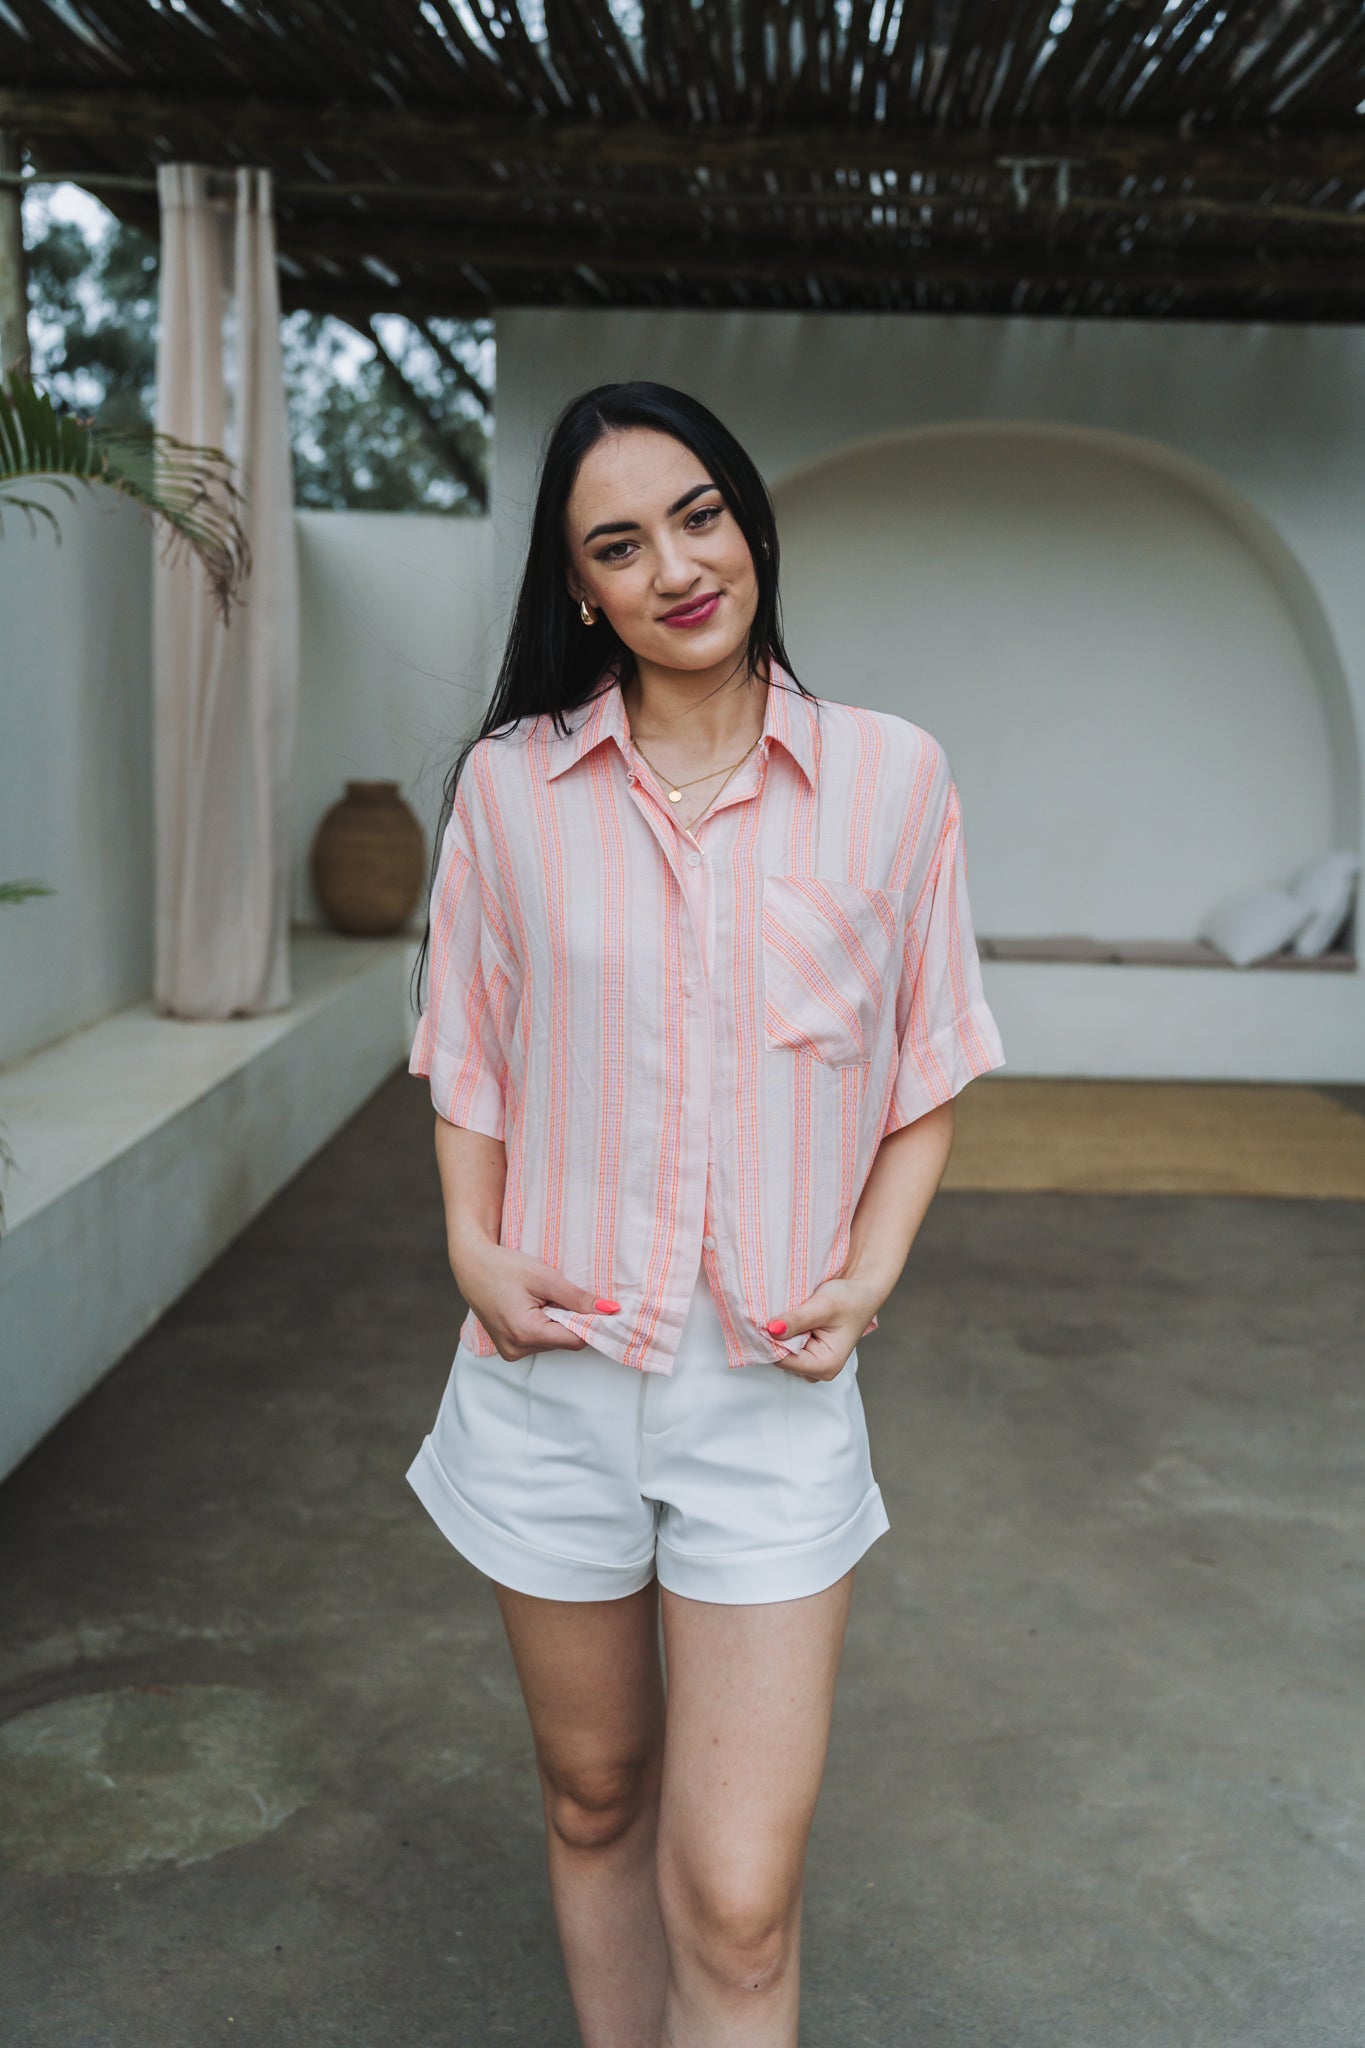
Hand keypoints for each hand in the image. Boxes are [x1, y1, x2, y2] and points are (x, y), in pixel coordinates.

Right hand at [452, 1240, 618, 1361]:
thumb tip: (609, 1310)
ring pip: (552, 1342)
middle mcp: (516, 1349)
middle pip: (563, 1342)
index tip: (598, 1307)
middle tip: (559, 1294)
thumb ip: (578, 1298)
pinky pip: (538, 1342)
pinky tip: (534, 1307)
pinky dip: (543, 1326)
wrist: (471, 1265)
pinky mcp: (508, 1348)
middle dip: (570, 1320)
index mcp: (525, 1333)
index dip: (590, 1324)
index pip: (575, 1340)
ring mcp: (510, 1351)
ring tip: (541, 1299)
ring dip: (556, 1323)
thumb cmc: (504, 1267)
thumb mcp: (545, 1278)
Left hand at [766, 1274, 881, 1382]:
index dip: (770, 1340)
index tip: (764, 1318)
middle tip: (781, 1312)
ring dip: (780, 1334)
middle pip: (780, 1359)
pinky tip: (793, 1320)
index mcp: (825, 1366)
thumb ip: (797, 1320)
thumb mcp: (823, 1306)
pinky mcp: (808, 1355)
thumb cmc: (849, 1300)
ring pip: (781, 1353)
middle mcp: (819, 1371)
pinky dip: (785, 1333)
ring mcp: (812, 1364)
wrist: (861, 1294)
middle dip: (776, 1337)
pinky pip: (786, 1347)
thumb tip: (771, 1330)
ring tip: (791, 1314)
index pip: (782, 1360)